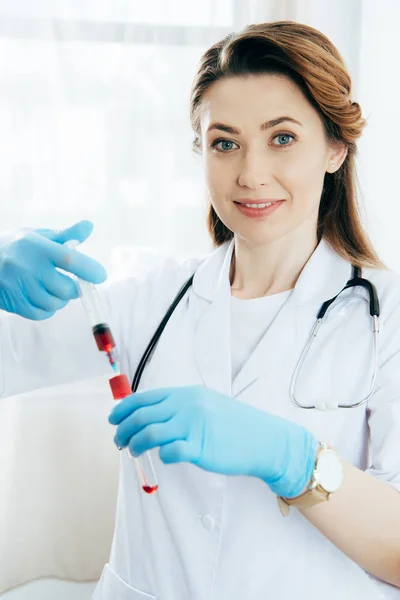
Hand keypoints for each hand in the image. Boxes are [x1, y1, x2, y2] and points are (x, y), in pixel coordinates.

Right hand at [0, 220, 106, 319]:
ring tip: (53, 288)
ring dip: (60, 299)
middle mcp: (28, 267)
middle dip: (74, 289)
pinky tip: (42, 297)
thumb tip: (89, 226)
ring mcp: (19, 286)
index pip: (70, 259)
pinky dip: (47, 309)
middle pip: (65, 288)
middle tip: (71, 283)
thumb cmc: (16, 247)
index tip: (100, 276)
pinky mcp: (14, 302)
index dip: (89, 269)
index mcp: (37, 247)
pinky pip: (41, 314)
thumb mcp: (38, 236)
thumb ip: (65, 235)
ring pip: (55, 304)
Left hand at [108, 384, 317, 497]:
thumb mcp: (205, 404)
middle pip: (142, 416)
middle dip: (123, 429)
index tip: (113, 419)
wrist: (264, 439)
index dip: (123, 409)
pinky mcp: (201, 448)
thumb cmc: (233, 424)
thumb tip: (147, 415)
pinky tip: (164, 458)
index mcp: (185, 394)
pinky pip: (170, 452)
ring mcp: (193, 426)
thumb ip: (179, 407)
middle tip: (118, 440)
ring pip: (150, 434)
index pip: (144, 398)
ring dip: (135, 444)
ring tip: (134, 451)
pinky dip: (161, 456)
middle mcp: (187, 406)